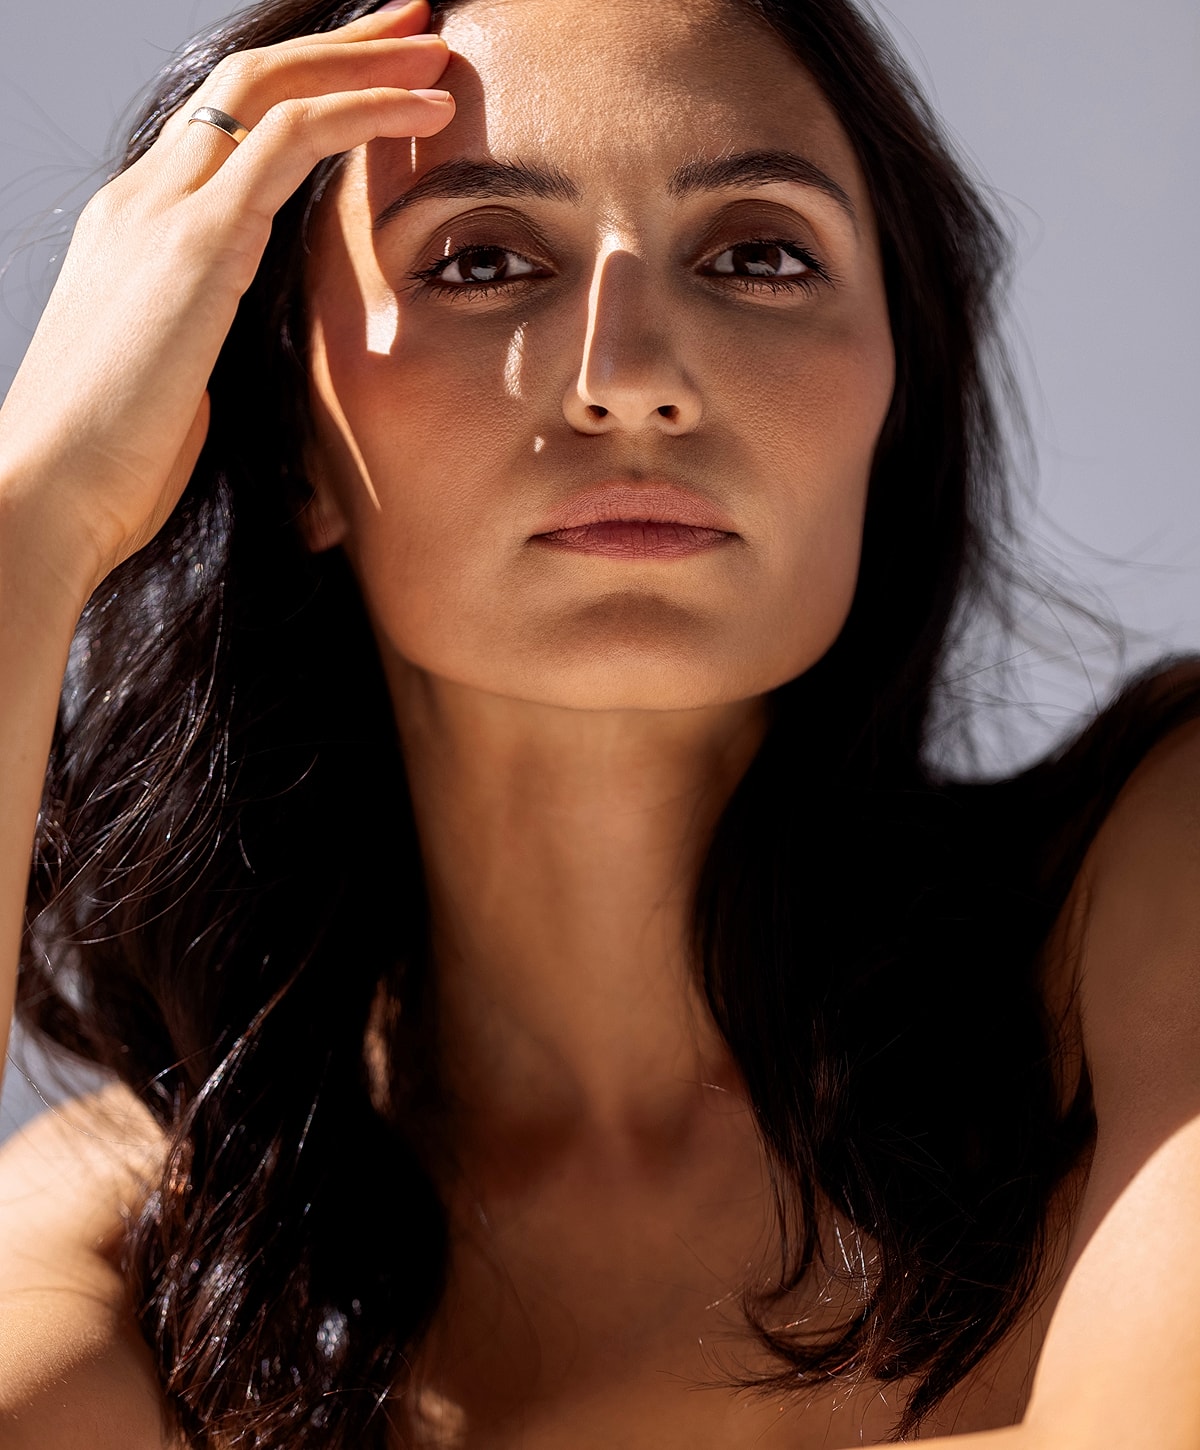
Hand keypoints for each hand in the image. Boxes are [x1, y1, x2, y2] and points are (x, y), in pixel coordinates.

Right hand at [0, 0, 453, 605]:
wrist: (52, 492)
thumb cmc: (112, 464)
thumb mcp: (173, 385)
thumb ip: (206, 346)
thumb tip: (233, 367)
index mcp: (137, 231)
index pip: (224, 129)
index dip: (302, 92)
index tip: (370, 78)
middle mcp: (143, 201)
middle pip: (249, 86)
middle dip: (340, 49)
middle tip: (413, 25)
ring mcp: (164, 213)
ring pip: (274, 91)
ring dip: (364, 63)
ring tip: (438, 50)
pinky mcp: (196, 243)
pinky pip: (292, 141)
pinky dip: (365, 111)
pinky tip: (426, 109)